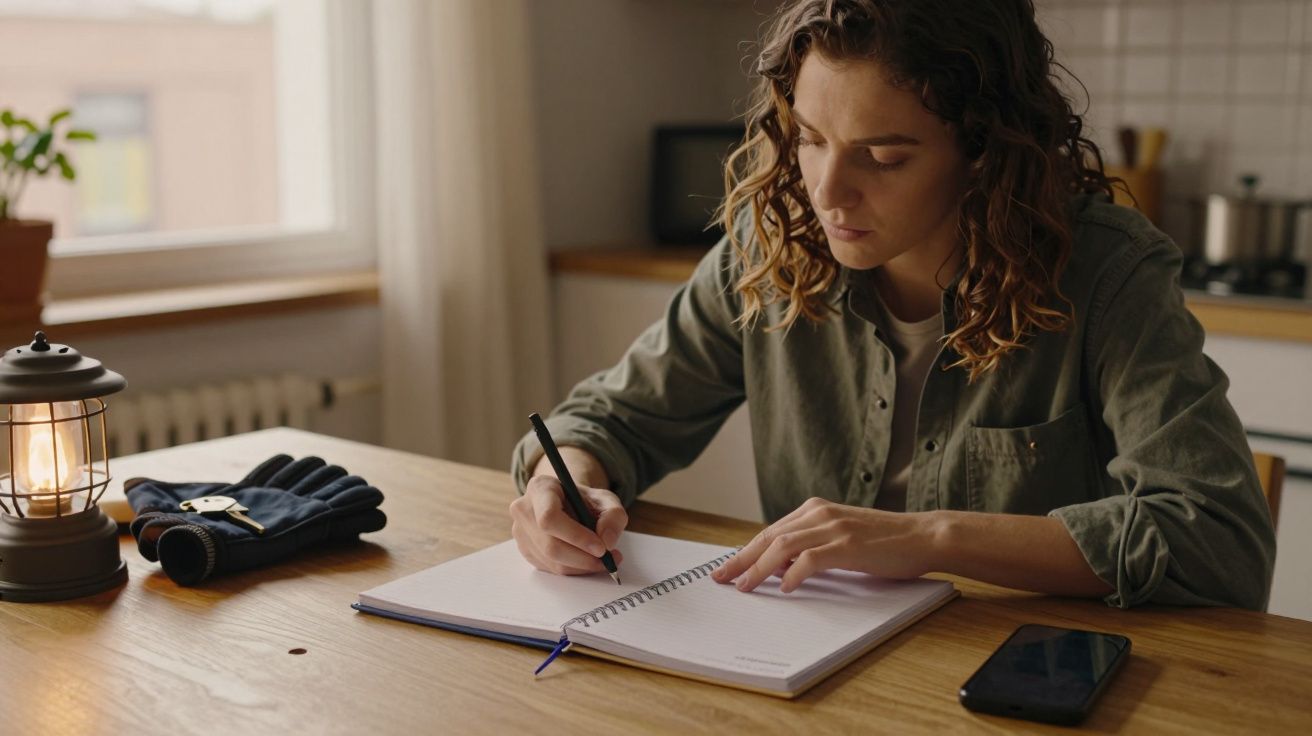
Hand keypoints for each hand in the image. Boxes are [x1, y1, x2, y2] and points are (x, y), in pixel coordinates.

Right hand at [510, 474, 627, 575]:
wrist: (568, 503)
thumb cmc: (584, 500)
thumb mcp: (606, 499)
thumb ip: (613, 516)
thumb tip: (607, 541)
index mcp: (540, 488)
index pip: (549, 517)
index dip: (576, 536)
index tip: (600, 547)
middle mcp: (524, 510)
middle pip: (550, 545)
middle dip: (583, 558)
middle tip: (607, 560)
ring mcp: (521, 532)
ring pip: (551, 561)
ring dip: (581, 566)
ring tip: (604, 561)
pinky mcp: (525, 550)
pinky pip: (550, 568)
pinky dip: (573, 569)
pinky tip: (587, 560)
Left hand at [711, 497, 941, 592]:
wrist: (923, 535)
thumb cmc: (885, 542)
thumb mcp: (841, 538)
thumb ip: (812, 547)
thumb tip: (780, 568)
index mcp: (816, 510)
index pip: (771, 531)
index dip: (746, 551)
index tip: (727, 568)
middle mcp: (820, 514)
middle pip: (768, 537)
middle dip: (741, 559)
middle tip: (722, 578)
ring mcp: (833, 528)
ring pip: (782, 546)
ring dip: (759, 569)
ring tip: (746, 587)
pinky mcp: (847, 545)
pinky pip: (810, 559)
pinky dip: (794, 574)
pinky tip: (786, 587)